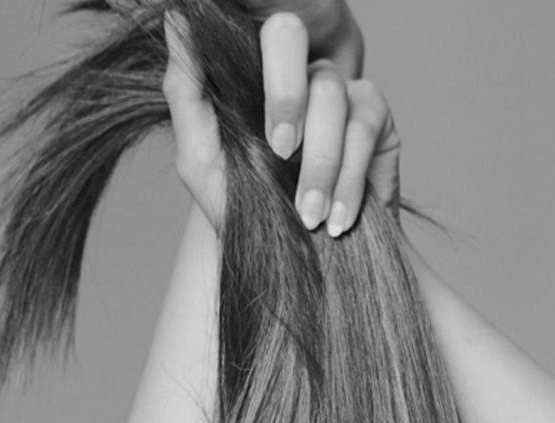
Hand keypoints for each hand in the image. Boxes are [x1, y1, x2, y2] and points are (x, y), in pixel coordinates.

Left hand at [163, 4, 398, 238]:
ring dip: (323, 165)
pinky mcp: (376, 123)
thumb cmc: (244, 209)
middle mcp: (301, 72)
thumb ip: (185, 91)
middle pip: (300, 50)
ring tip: (312, 217)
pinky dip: (351, 179)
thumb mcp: (200, 158)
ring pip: (333, 95)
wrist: (292, 265)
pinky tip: (339, 219)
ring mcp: (341, 93)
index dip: (275, 80)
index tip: (271, 143)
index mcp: (259, 71)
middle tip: (285, 161)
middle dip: (292, 110)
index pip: (266, 35)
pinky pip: (365, 130)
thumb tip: (178, 20)